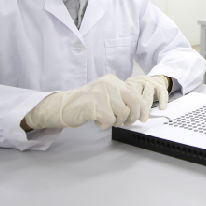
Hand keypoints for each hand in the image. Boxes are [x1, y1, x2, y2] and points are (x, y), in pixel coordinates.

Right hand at [24, 74, 168, 130]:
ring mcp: (101, 93)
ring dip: (115, 121)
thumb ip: (121, 99)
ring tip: (104, 119)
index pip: (136, 94)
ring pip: (122, 113)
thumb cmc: (86, 104)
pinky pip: (109, 120)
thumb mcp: (106, 96)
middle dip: (132, 116)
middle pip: (134, 102)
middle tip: (123, 123)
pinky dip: (104, 124)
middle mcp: (109, 84)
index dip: (142, 109)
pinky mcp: (94, 104)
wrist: (63, 106)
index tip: (142, 118)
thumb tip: (140, 111)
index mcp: (113, 80)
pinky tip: (96, 120)